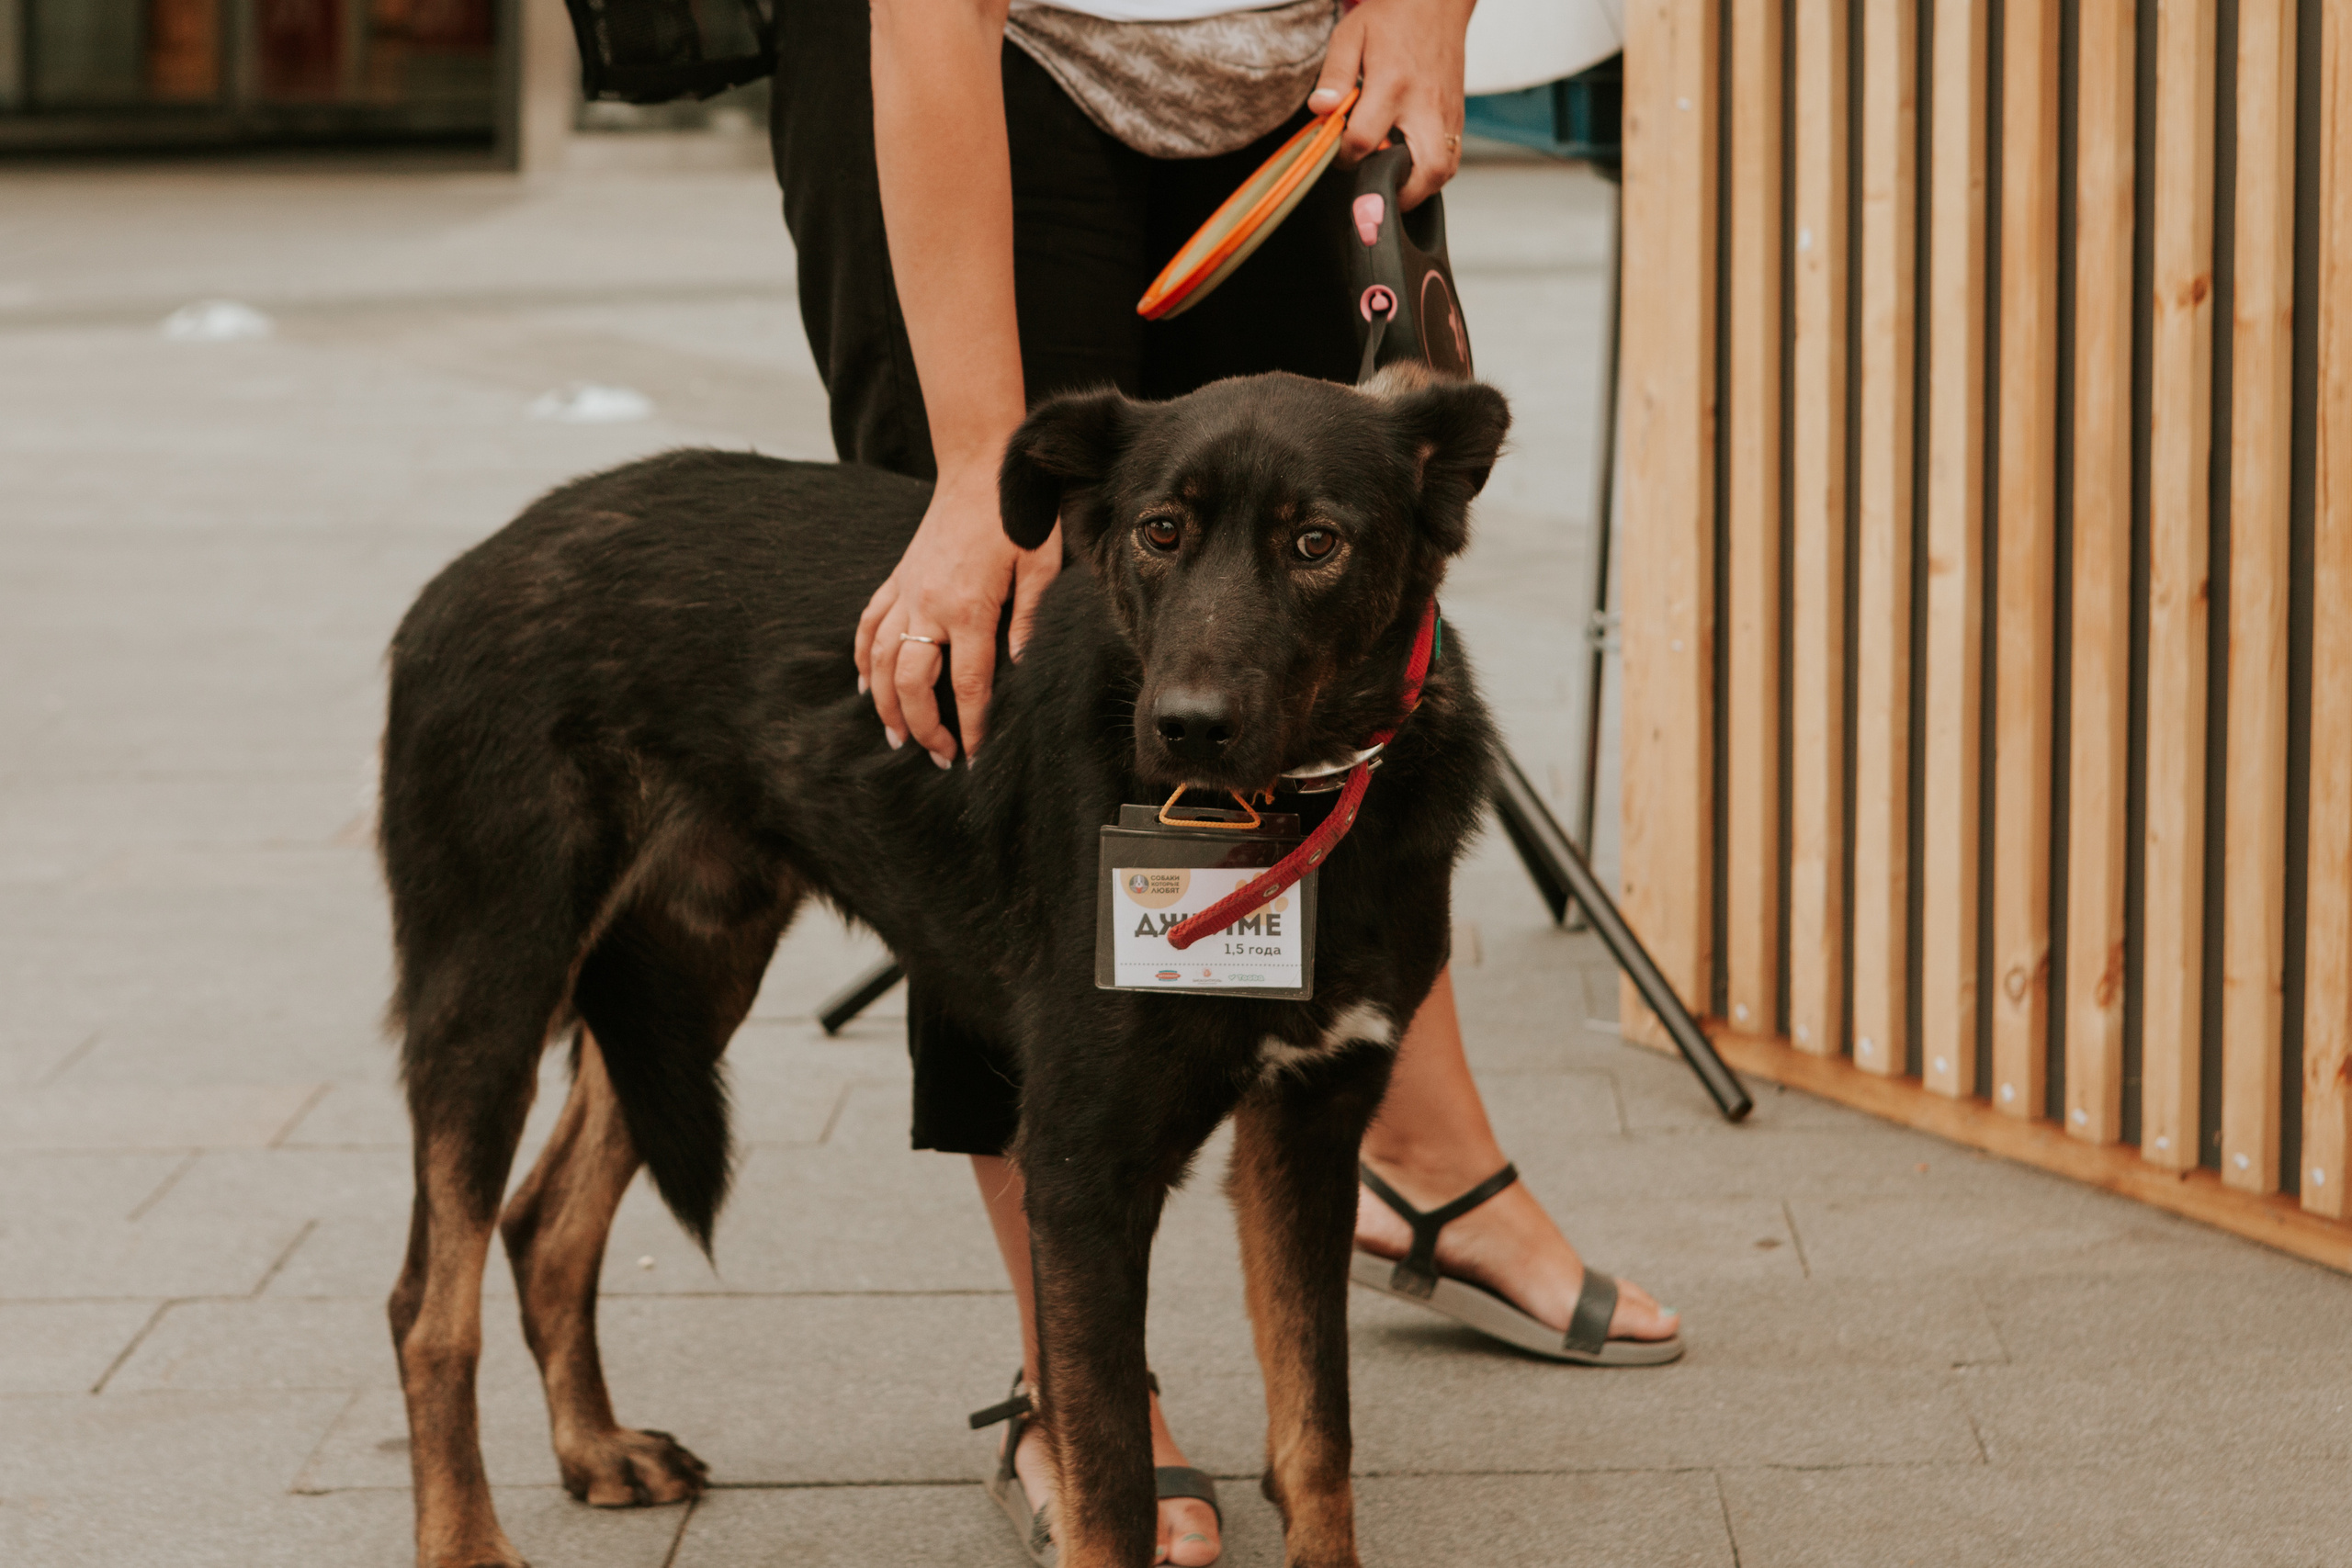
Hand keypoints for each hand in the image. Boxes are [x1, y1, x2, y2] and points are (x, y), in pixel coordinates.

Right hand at [855, 464, 1060, 765]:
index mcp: (970, 607)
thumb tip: (1019, 667)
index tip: (974, 755)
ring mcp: (907, 592)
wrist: (979, 468)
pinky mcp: (897, 579)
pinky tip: (864, 684)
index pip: (967, 683)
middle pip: (912, 682)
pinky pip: (868, 625)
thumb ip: (1028, 619)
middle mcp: (929, 605)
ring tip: (896, 735)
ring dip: (884, 702)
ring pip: (881, 659)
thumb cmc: (1017, 517)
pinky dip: (862, 658)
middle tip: (937, 755)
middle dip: (922, 725)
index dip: (969, 725)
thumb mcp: (1040, 567)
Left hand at [1307, 0, 1476, 209]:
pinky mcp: (1457, 117)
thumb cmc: (1394, 15)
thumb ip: (1333, 76)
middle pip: (1423, 173)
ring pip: (1442, 173)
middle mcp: (1425, 105)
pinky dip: (1430, 173)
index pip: (1363, 141)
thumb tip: (1320, 111)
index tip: (1338, 152)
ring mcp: (1447, 114)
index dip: (1343, 156)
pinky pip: (1451, 160)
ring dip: (1416, 189)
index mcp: (1392, 85)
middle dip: (1395, 194)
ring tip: (1391, 182)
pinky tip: (1409, 165)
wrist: (1436, 1)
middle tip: (1373, 190)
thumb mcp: (1350, 35)